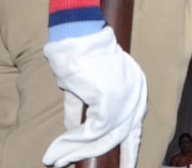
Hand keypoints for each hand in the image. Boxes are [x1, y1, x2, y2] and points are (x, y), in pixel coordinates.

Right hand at [42, 25, 146, 167]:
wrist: (76, 36)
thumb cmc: (79, 56)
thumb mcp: (84, 87)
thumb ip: (82, 109)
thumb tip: (72, 129)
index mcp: (137, 90)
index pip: (135, 128)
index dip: (129, 150)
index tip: (126, 166)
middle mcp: (136, 96)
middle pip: (119, 138)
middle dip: (101, 157)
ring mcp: (124, 99)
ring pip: (101, 139)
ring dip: (75, 152)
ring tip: (55, 161)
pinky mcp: (108, 101)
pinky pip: (89, 133)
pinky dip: (70, 144)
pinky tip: (56, 152)